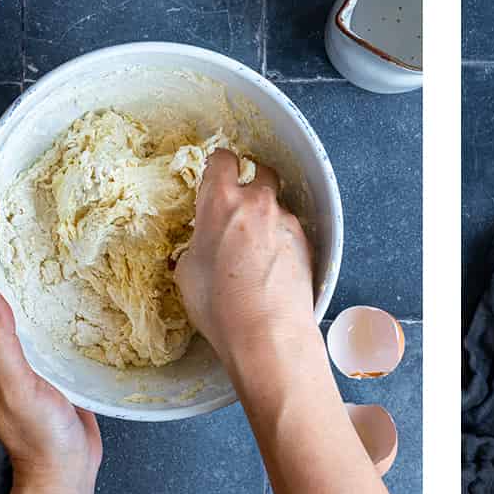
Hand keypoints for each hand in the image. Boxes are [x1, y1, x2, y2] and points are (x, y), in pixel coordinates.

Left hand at [0, 216, 99, 492]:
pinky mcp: (40, 356)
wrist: (64, 469)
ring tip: (24, 231)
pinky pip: (32, 311)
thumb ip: (0, 345)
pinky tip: (56, 274)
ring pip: (6, 298)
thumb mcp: (17, 389)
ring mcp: (14, 353)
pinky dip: (36, 286)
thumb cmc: (40, 435)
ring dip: (9, 265)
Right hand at [175, 151, 321, 409]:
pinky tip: (272, 267)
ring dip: (266, 218)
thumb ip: (196, 245)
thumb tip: (202, 244)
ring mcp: (285, 220)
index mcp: (221, 202)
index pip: (222, 160)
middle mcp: (256, 202)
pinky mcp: (306, 241)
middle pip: (259, 172)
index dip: (218, 165)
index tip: (216, 172)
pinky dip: (281, 241)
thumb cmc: (219, 305)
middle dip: (251, 182)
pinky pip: (289, 230)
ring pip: (276, 205)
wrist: (268, 333)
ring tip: (255, 250)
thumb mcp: (188, 274)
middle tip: (239, 206)